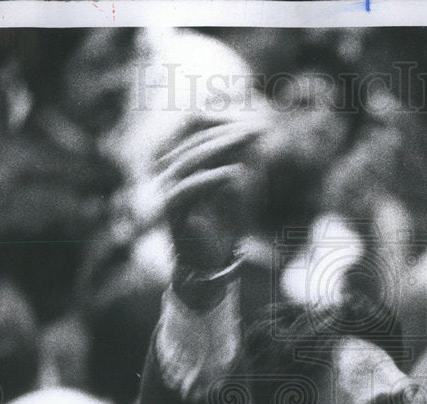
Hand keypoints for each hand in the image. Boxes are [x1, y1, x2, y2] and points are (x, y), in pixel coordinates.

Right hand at [155, 111, 268, 304]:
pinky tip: (233, 172)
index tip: (255, 121)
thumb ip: (247, 158)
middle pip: (194, 140)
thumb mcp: (243, 185)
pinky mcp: (172, 213)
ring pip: (189, 161)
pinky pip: (187, 190)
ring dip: (220, 148)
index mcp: (183, 159)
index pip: (195, 128)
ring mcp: (168, 191)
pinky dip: (210, 179)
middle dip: (227, 131)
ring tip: (247, 141)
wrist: (213, 260)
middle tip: (256, 128)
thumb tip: (258, 128)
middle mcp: (171, 171)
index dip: (224, 120)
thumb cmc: (228, 222)